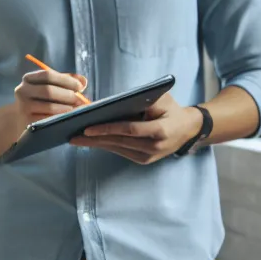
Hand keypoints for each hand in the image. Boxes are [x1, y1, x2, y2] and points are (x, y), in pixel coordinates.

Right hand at [13, 68, 88, 127]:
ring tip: (76, 109)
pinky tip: (67, 118)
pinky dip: (59, 118)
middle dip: (67, 95)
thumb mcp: (49, 86)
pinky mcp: (26, 121)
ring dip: (66, 108)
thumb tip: (83, 81)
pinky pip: (46, 119)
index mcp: (28, 79)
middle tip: (80, 100)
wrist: (19, 120)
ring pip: (49, 106)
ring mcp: (23, 107)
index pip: (48, 75)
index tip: (79, 87)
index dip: (66, 80)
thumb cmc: (39, 101)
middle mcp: (22, 91)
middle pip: (48, 90)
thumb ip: (65, 81)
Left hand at [70, 94, 203, 164]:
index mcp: (160, 130)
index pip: (129, 130)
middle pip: (118, 142)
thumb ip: (141, 100)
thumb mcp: (162, 99)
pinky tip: (90, 142)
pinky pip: (120, 151)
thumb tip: (112, 104)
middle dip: (93, 139)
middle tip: (73, 136)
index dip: (108, 129)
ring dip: (95, 144)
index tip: (87, 128)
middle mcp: (154, 146)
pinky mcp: (144, 160)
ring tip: (76, 139)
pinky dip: (105, 145)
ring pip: (117, 148)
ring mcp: (149, 156)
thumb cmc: (171, 109)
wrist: (187, 129)